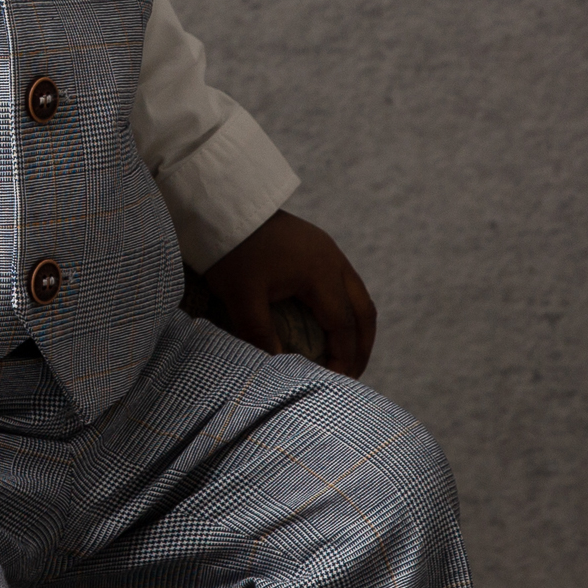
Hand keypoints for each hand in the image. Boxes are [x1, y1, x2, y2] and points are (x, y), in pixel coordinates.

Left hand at [200, 210, 376, 377]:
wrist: (224, 203)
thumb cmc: (231, 250)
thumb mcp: (241, 297)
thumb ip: (261, 335)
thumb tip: (279, 370)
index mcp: (321, 274)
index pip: (344, 327)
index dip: (344, 359)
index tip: (337, 384)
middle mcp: (334, 260)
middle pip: (363, 311)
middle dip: (361, 347)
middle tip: (351, 376)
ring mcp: (328, 250)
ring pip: (357, 295)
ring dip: (355, 327)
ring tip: (345, 355)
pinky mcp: (316, 245)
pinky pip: (343, 282)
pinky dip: (344, 309)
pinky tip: (328, 324)